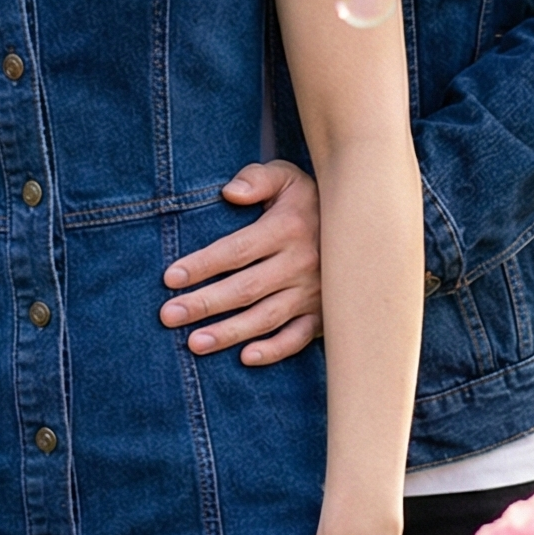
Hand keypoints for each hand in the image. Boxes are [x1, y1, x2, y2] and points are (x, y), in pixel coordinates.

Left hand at [160, 161, 322, 364]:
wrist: (365, 225)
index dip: (203, 264)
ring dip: (229, 332)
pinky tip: (246, 357)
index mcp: (287, 229)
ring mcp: (313, 292)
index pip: (237, 250)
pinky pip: (298, 337)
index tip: (170, 277)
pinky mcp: (323, 314)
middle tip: (168, 315)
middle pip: (245, 288)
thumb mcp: (288, 177)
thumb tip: (229, 193)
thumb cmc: (312, 199)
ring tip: (194, 343)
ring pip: (266, 317)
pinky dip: (274, 350)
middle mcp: (300, 263)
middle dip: (204, 304)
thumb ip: (257, 179)